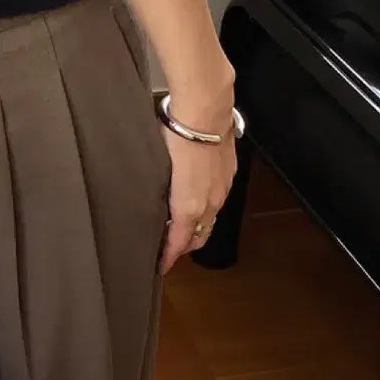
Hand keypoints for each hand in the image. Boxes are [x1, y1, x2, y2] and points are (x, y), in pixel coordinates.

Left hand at [159, 123, 236, 274]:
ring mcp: (222, 189)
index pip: (179, 243)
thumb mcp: (157, 172)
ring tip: (180, 228)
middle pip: (198, 236)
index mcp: (188, 207)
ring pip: (210, 220)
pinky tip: (195, 200)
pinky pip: (218, 201)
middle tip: (168, 249)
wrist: (204, 113)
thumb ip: (156, 196)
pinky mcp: (229, 175)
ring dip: (196, 228)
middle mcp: (209, 204)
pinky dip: (206, 209)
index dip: (169, 257)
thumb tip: (150, 207)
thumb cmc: (174, 139)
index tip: (160, 266)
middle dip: (184, 247)